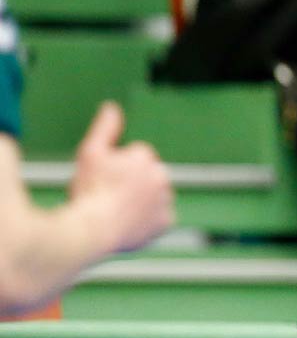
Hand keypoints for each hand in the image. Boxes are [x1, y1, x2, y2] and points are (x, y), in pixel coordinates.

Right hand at [67, 103, 172, 254]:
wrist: (92, 229)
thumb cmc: (89, 190)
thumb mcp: (90, 153)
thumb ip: (105, 129)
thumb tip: (112, 107)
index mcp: (145, 155)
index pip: (133, 159)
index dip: (115, 170)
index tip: (103, 181)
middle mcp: (161, 174)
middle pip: (145, 177)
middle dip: (131, 184)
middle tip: (109, 197)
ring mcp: (165, 199)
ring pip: (153, 197)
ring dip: (141, 202)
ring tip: (117, 212)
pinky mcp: (166, 221)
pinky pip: (158, 219)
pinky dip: (147, 222)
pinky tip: (129, 224)